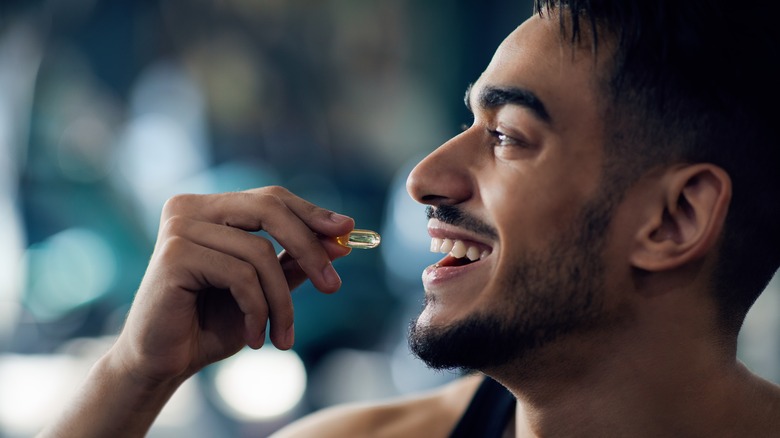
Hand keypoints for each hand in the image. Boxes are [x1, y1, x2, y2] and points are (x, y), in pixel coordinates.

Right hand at [110, 186, 353, 386]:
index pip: (271, 198)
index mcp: (211, 208)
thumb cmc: (211, 323)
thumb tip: (342, 240)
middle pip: (269, 210)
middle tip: (333, 286)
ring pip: (259, 253)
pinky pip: (240, 276)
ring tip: (283, 336)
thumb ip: (294, 262)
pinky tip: (255, 337)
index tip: (347, 231)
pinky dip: (257, 310)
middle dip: (309, 248)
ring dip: (281, 302)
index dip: (312, 213)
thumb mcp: (264, 290)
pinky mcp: (174, 254)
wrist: (163, 363)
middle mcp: (191, 208)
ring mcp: (179, 227)